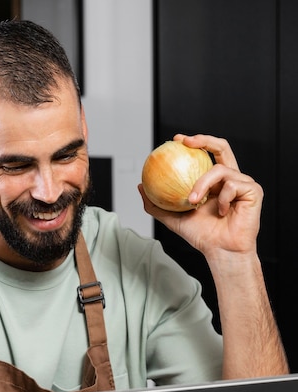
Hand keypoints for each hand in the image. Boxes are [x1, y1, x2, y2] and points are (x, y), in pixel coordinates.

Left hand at [139, 134, 262, 262]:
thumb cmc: (201, 236)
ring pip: (220, 169)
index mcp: (214, 182)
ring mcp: (243, 183)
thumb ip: (157, 204)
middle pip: (221, 147)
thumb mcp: (172, 219)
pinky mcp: (253, 190)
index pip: (206, 154)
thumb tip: (140, 187)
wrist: (220, 251)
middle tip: (185, 142)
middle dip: (204, 139)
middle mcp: (230, 178)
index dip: (194, 142)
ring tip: (193, 201)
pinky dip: (222, 199)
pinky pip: (232, 185)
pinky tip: (219, 212)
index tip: (176, 140)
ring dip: (202, 184)